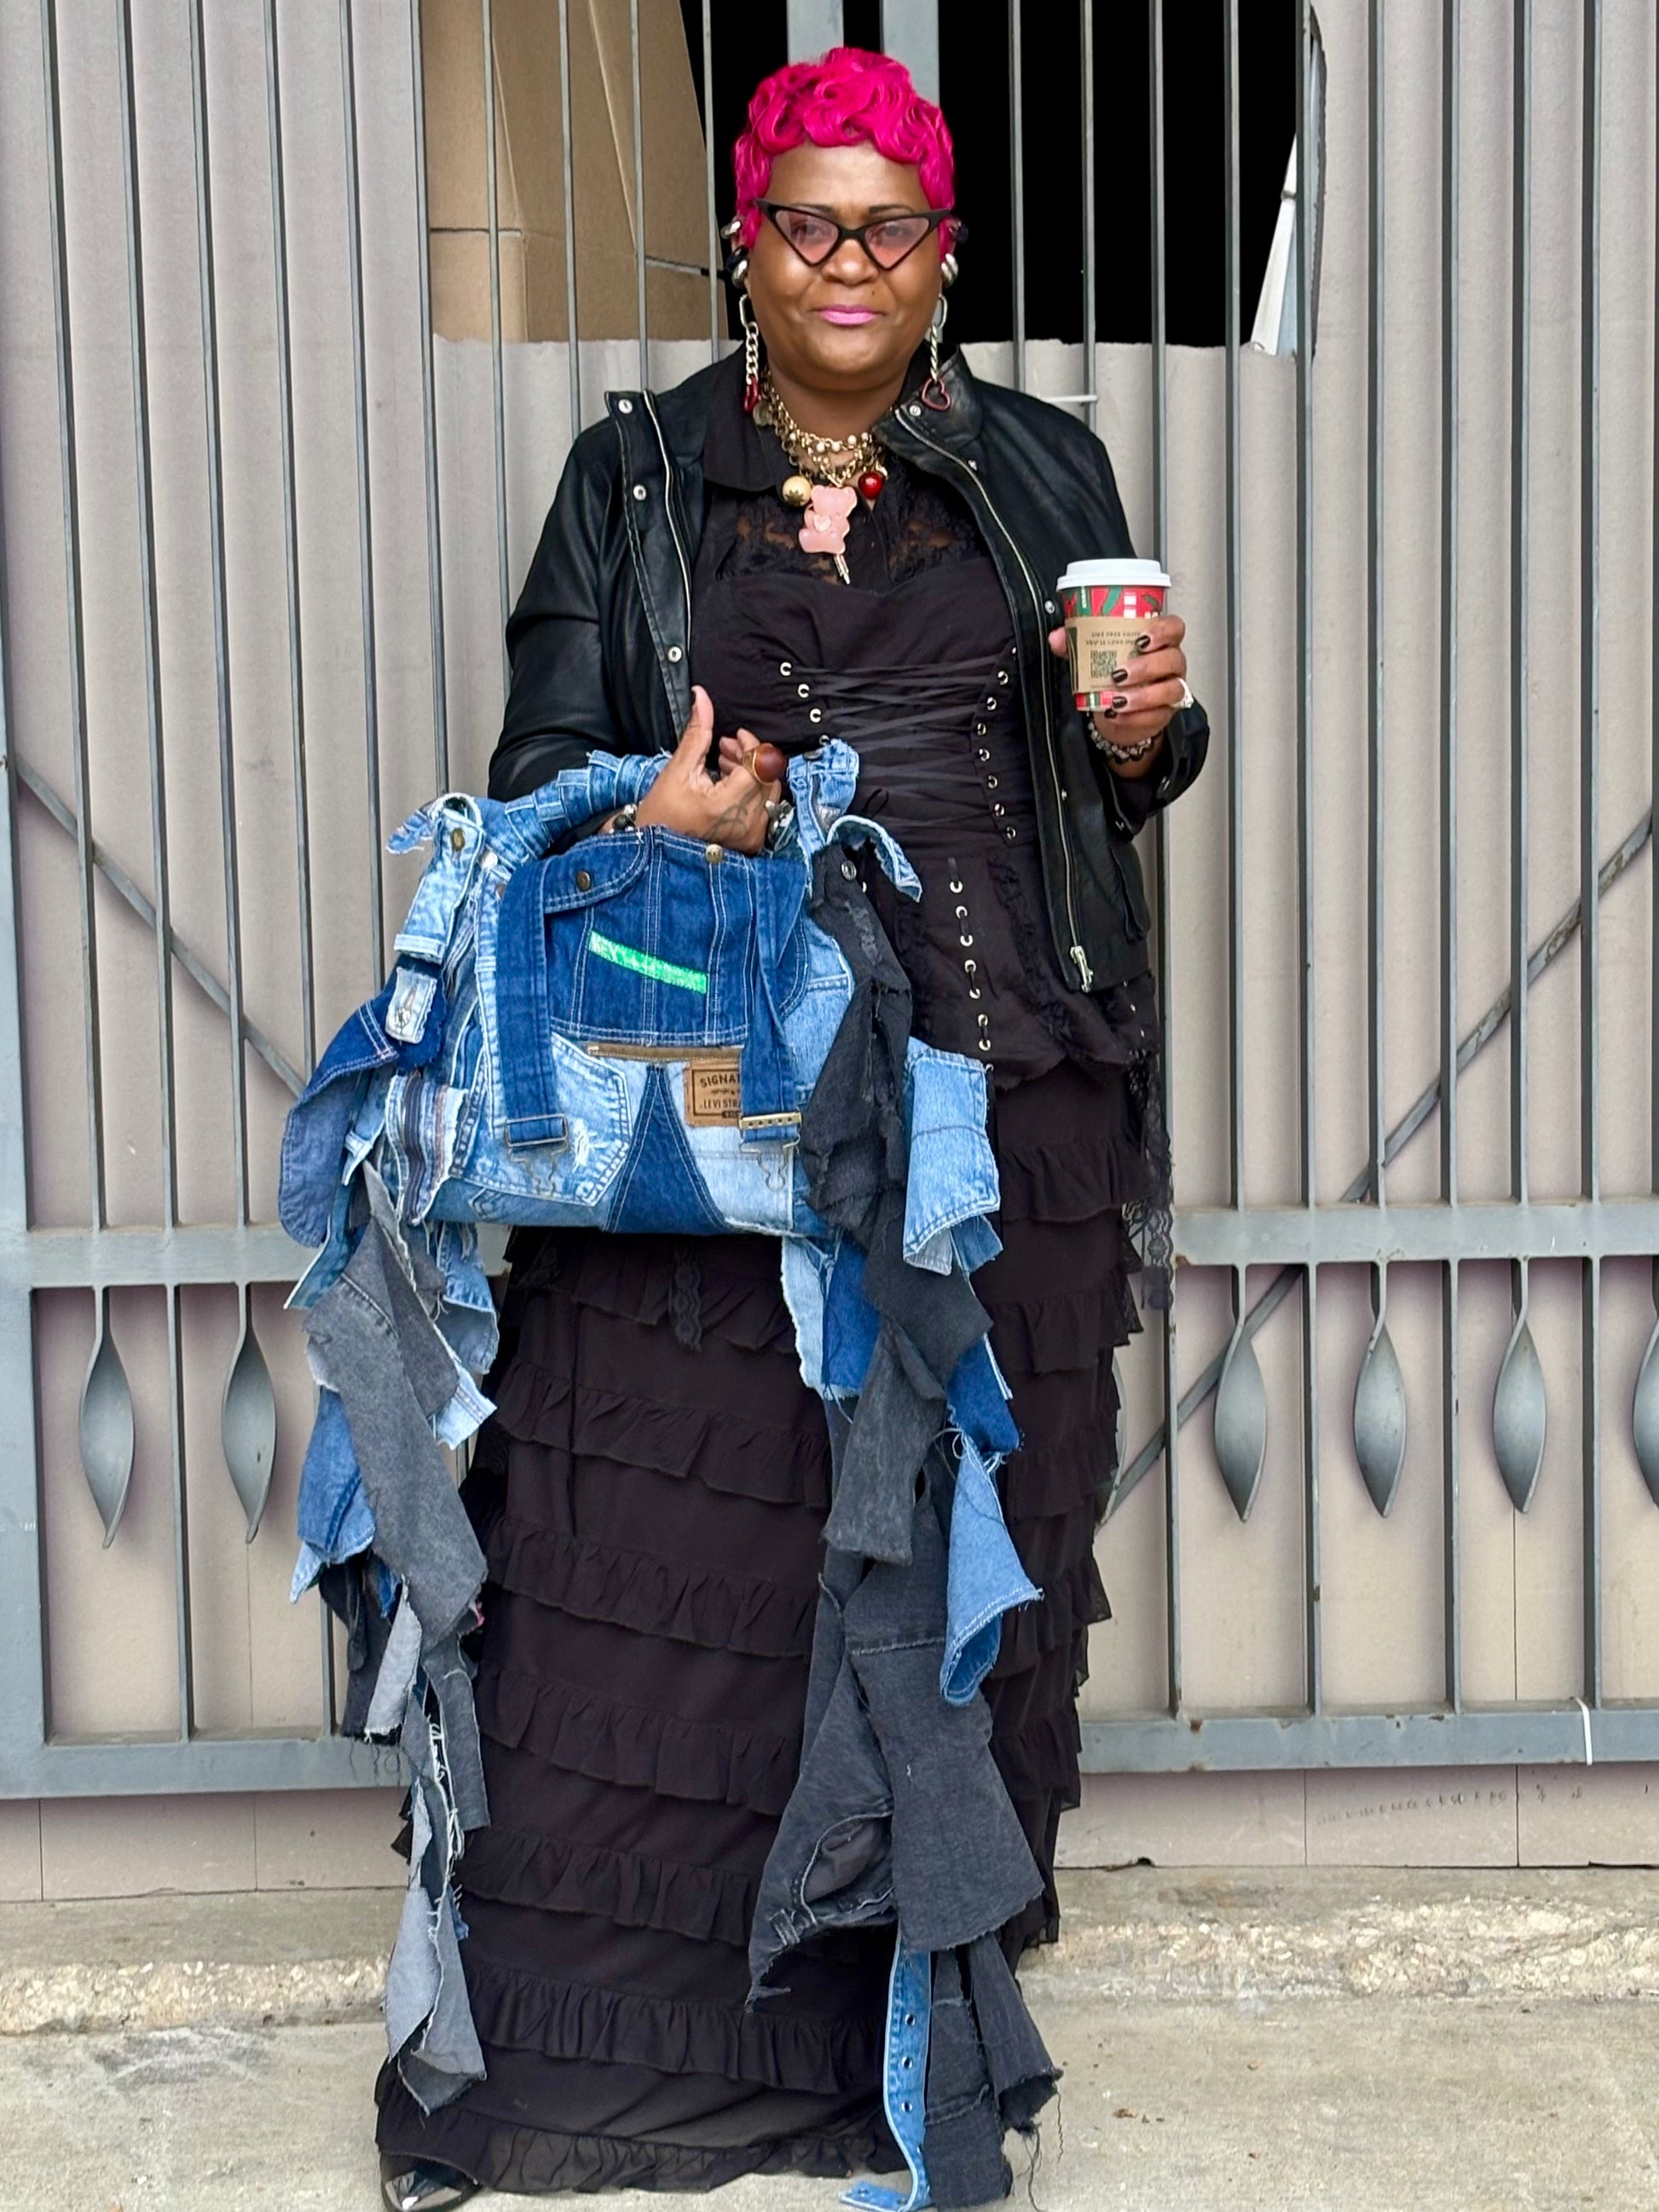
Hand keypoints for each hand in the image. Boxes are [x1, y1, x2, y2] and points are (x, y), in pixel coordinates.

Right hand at [634, 687, 783, 853]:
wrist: (655, 853)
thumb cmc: (660, 817)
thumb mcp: (677, 771)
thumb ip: (697, 733)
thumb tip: (702, 698)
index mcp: (727, 805)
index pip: (759, 764)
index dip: (750, 745)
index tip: (734, 737)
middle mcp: (746, 823)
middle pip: (768, 775)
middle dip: (750, 756)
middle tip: (725, 750)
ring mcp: (751, 834)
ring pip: (770, 790)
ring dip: (752, 773)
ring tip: (725, 767)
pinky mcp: (752, 841)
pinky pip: (765, 807)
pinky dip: (752, 792)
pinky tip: (730, 787)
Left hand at [1047, 614, 1188, 779]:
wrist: (1113, 710)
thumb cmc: (1111, 674)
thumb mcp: (1092, 655)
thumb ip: (1076, 643)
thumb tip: (1056, 638)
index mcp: (1158, 641)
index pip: (1174, 627)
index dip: (1163, 631)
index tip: (1141, 639)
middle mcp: (1171, 663)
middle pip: (1173, 658)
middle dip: (1147, 666)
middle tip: (1119, 674)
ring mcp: (1171, 688)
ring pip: (1171, 689)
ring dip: (1144, 695)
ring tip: (1117, 699)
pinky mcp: (1165, 714)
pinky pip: (1158, 715)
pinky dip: (1136, 717)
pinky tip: (1116, 715)